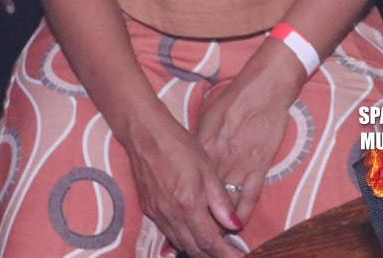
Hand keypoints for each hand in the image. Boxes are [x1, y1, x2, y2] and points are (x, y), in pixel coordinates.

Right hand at [126, 117, 243, 257]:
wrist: (147, 136)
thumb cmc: (181, 147)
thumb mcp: (207, 169)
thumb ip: (220, 201)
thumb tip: (235, 225)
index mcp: (188, 205)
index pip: (209, 241)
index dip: (224, 254)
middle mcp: (171, 215)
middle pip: (193, 248)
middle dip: (212, 255)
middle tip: (228, 254)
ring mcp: (157, 214)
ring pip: (179, 243)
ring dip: (197, 249)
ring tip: (214, 246)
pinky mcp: (149, 210)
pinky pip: (168, 233)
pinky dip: (183, 238)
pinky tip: (192, 232)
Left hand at [192, 59, 303, 224]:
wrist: (265, 87)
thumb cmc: (235, 99)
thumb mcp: (208, 118)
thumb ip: (200, 143)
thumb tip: (192, 162)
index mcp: (203, 147)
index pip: (190, 183)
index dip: (187, 202)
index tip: (184, 216)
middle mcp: (218, 160)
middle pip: (205, 197)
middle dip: (201, 218)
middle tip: (199, 234)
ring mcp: (239, 164)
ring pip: (226, 202)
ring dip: (221, 222)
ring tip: (217, 236)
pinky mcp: (259, 165)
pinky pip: (249, 196)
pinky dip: (243, 213)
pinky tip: (239, 226)